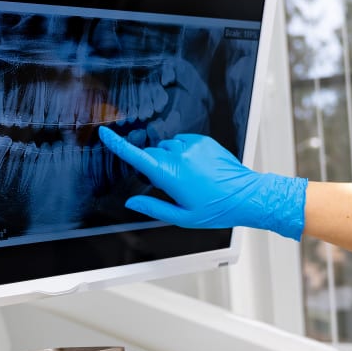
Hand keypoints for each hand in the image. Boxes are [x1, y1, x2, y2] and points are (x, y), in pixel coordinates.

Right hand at [98, 127, 306, 239]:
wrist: (246, 195)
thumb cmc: (216, 209)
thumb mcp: (181, 216)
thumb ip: (153, 207)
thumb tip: (133, 201)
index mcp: (171, 175)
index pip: (138, 157)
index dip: (118, 145)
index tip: (105, 134)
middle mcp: (180, 156)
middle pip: (153, 154)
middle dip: (155, 166)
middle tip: (171, 185)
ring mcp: (193, 145)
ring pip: (168, 147)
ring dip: (170, 158)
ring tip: (188, 177)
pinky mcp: (203, 140)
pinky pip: (183, 142)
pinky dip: (183, 152)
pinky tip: (196, 168)